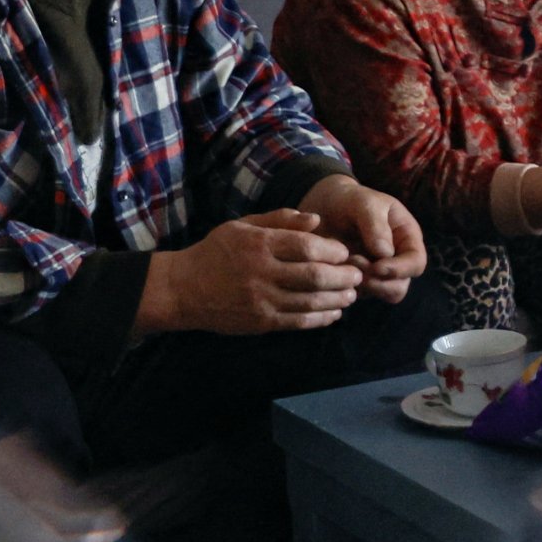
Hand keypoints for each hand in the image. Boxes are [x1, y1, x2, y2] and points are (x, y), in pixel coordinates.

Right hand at [135, 211, 362, 336]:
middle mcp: (261, 273)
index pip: (306, 246)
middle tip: (358, 275)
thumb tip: (317, 219)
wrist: (182, 289)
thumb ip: (281, 220)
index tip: (345, 252)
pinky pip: (297, 322)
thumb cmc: (217, 251)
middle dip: (343, 276)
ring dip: (337, 299)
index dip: (333, 250)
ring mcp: (260, 300)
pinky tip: (334, 314)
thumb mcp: (244, 225)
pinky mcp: (259, 322)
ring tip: (351, 295)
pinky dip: (320, 319)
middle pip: (313, 276)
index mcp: (259, 245)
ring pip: (309, 302)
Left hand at [296, 175, 426, 302]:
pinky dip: (344, 287)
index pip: (416, 263)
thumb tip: (385, 253)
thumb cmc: (350, 200)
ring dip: (360, 285)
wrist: (325, 206)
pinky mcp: (357, 281)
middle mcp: (396, 259)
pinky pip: (356, 294)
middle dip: (377, 281)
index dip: (400, 270)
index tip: (376, 267)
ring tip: (342, 263)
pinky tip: (332, 269)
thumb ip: (375, 225)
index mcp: (407, 238)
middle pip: (399, 287)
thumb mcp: (364, 203)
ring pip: (377, 294)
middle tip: (354, 263)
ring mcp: (376, 273)